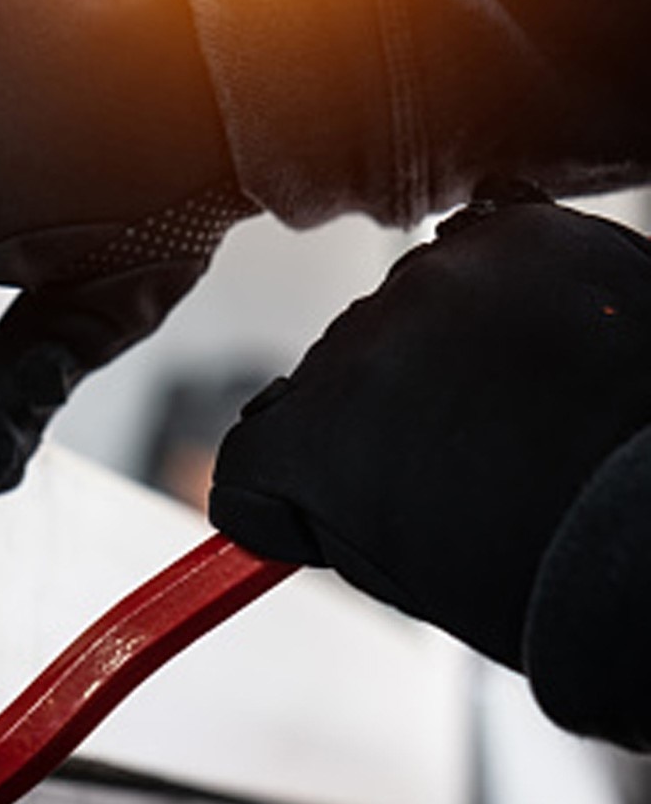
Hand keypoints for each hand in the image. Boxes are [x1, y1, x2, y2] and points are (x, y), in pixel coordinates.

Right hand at [208, 188, 650, 733]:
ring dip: (444, 344)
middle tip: (463, 454)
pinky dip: (507, 291)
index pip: (254, 449)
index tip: (313, 494)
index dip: (288, 481)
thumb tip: (314, 473)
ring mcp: (434, 281)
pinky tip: (543, 343)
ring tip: (523, 402)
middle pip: (336, 372)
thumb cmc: (549, 567)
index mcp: (310, 445)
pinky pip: (484, 251)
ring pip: (408, 308)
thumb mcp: (403, 568)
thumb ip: (334, 507)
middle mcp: (352, 347)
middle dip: (380, 407)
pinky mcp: (516, 235)